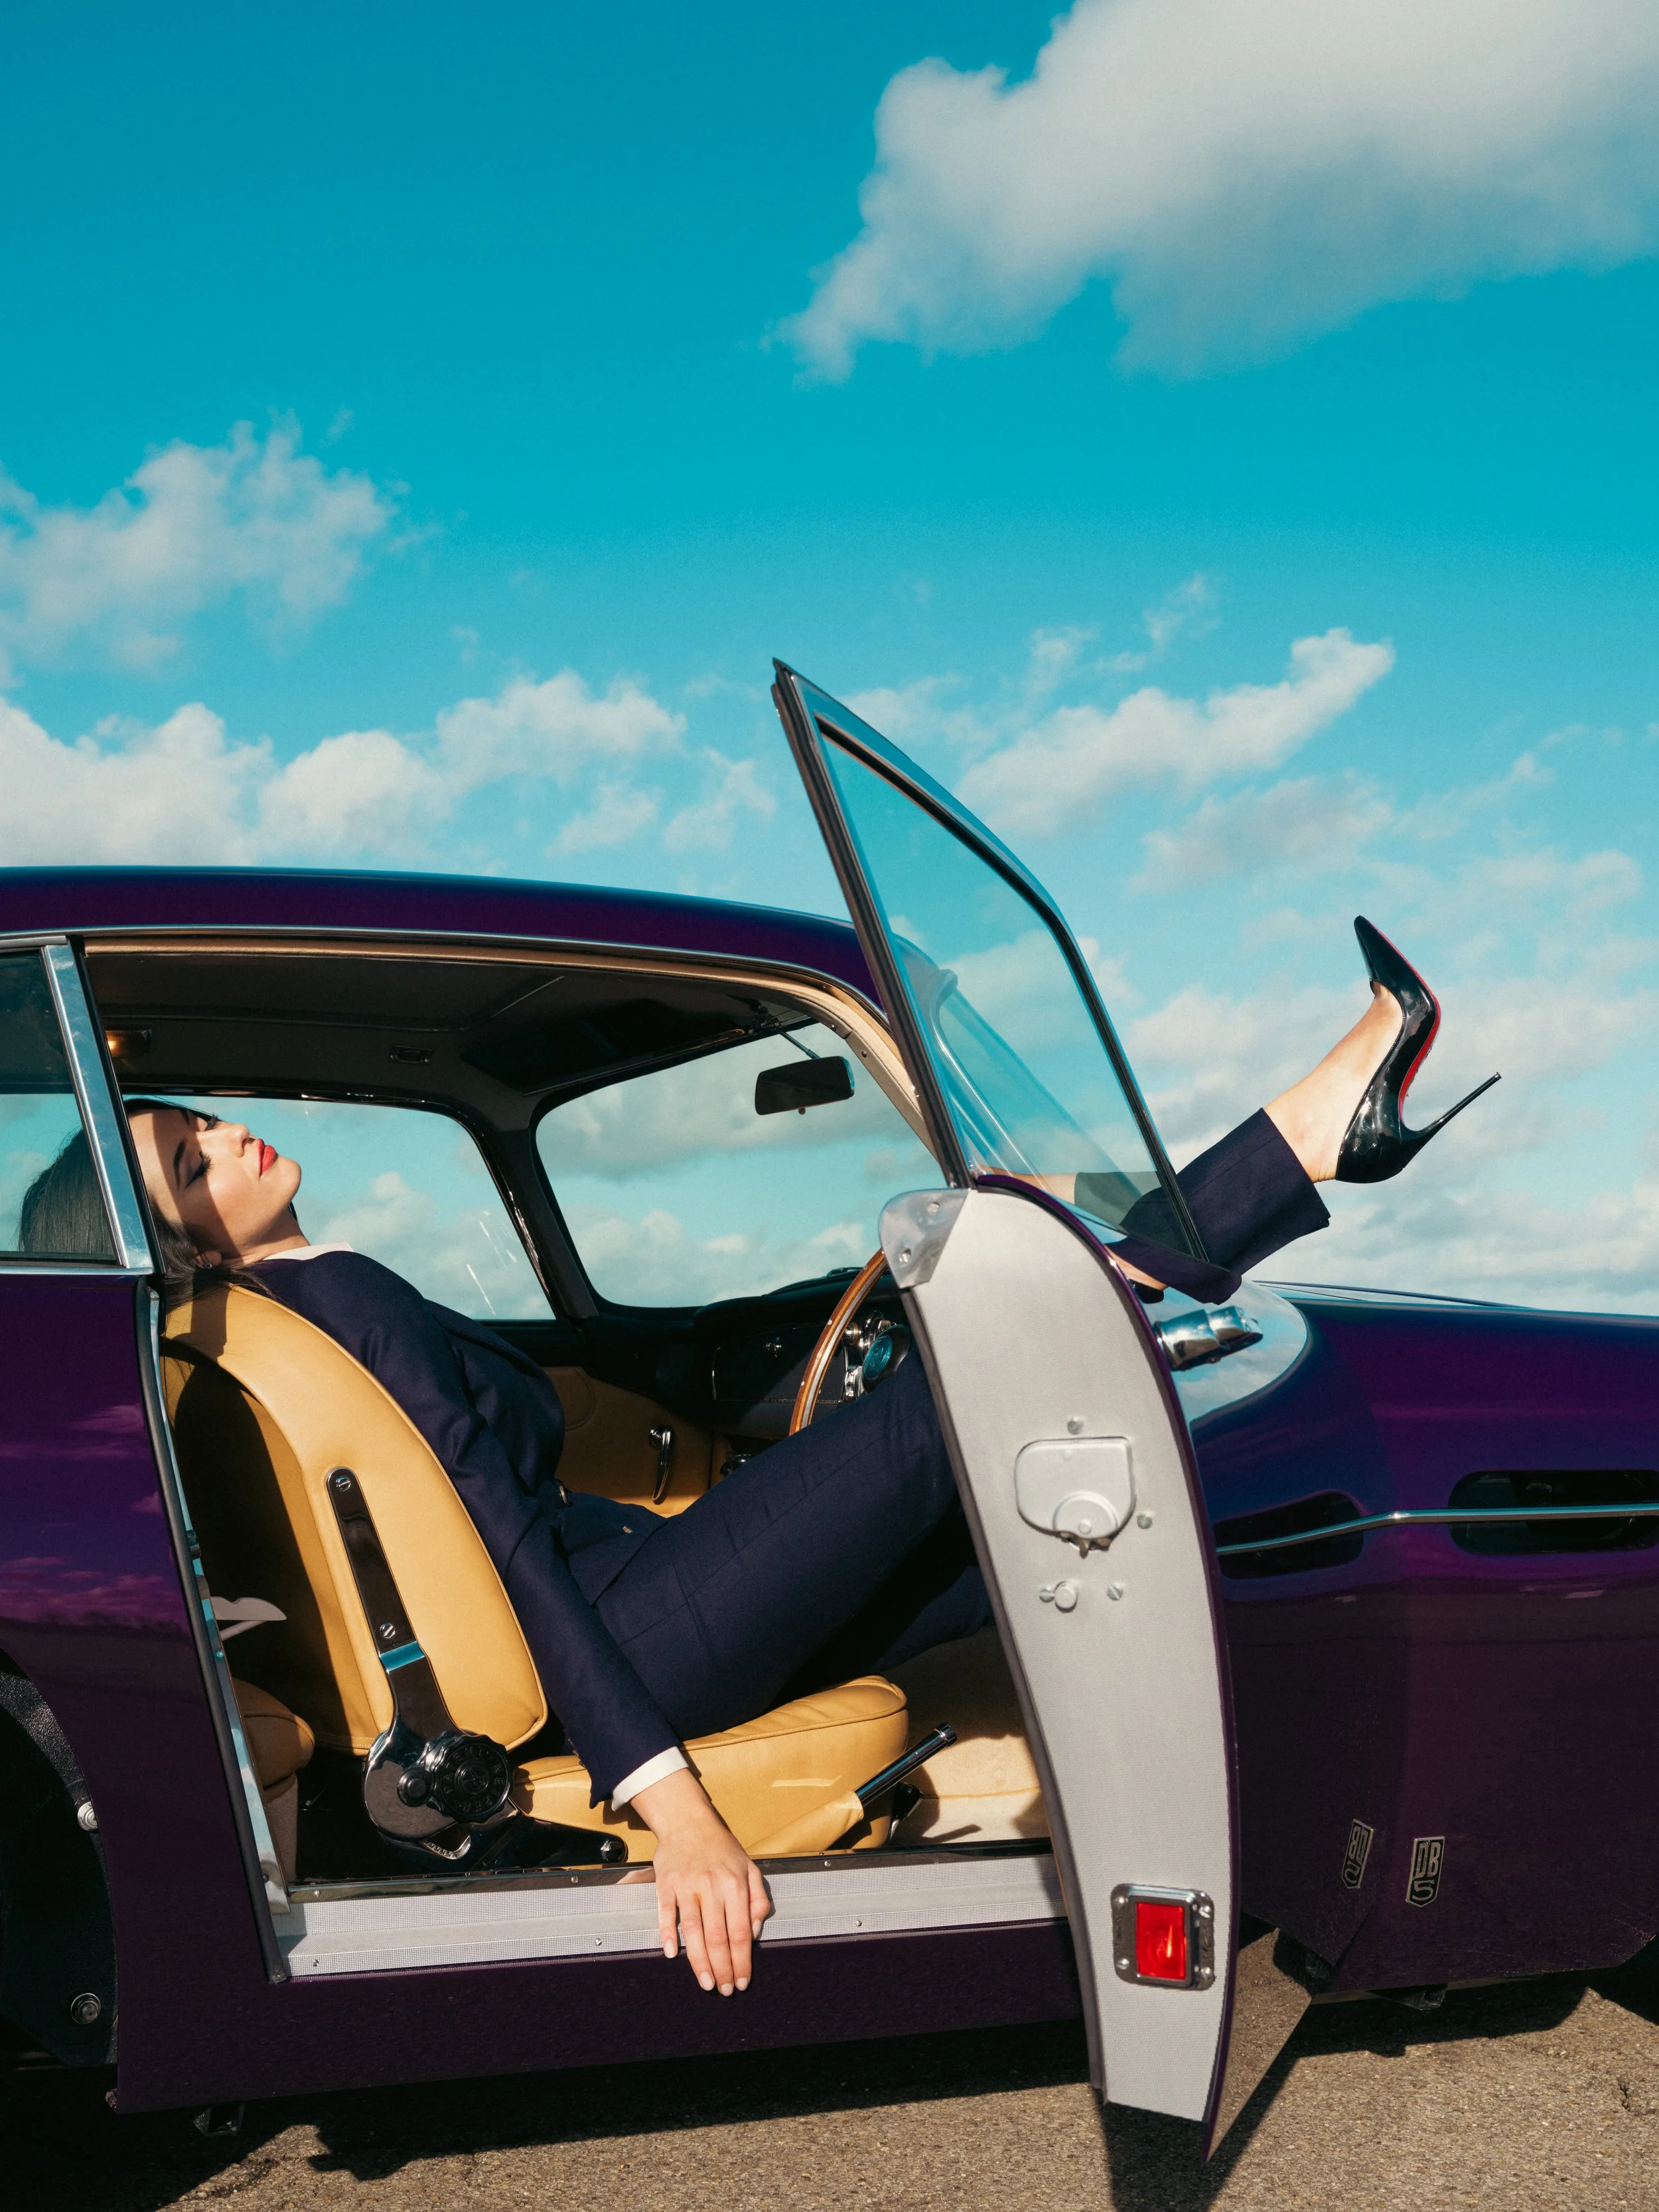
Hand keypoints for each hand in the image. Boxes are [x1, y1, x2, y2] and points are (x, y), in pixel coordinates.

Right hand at [633, 1766, 772, 1994]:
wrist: (688, 1821)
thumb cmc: (722, 1848)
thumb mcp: (749, 1867)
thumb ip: (758, 1899)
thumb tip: (755, 1932)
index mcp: (735, 1884)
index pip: (741, 1932)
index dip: (742, 1960)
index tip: (743, 1981)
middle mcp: (711, 1886)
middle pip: (718, 1937)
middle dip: (722, 1969)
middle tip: (724, 1990)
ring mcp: (686, 1885)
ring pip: (693, 1932)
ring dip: (699, 1962)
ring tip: (706, 1984)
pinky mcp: (665, 1884)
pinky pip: (666, 1914)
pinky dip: (668, 1935)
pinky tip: (673, 1955)